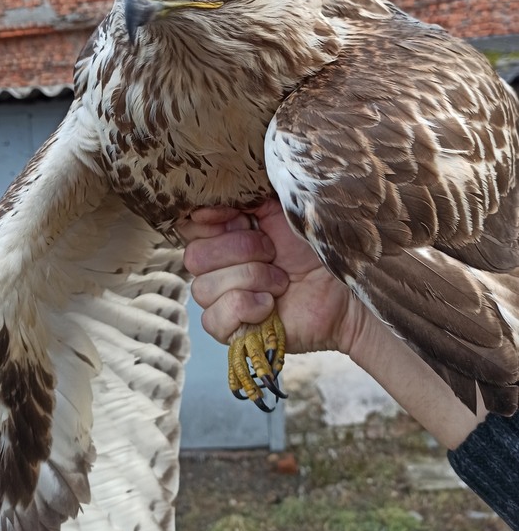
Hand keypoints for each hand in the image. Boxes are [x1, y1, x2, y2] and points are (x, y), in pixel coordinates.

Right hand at [180, 199, 364, 355]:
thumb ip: (244, 200)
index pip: (189, 226)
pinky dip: (245, 307)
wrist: (341, 289)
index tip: (243, 219)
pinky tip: (270, 305)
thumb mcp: (279, 211)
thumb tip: (205, 204)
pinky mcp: (230, 330)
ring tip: (281, 281)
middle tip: (273, 253)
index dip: (211, 221)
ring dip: (251, 279)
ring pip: (204, 287)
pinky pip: (214, 319)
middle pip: (195, 256)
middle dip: (240, 250)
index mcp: (222, 235)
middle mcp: (215, 267)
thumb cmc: (312, 248)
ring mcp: (219, 300)